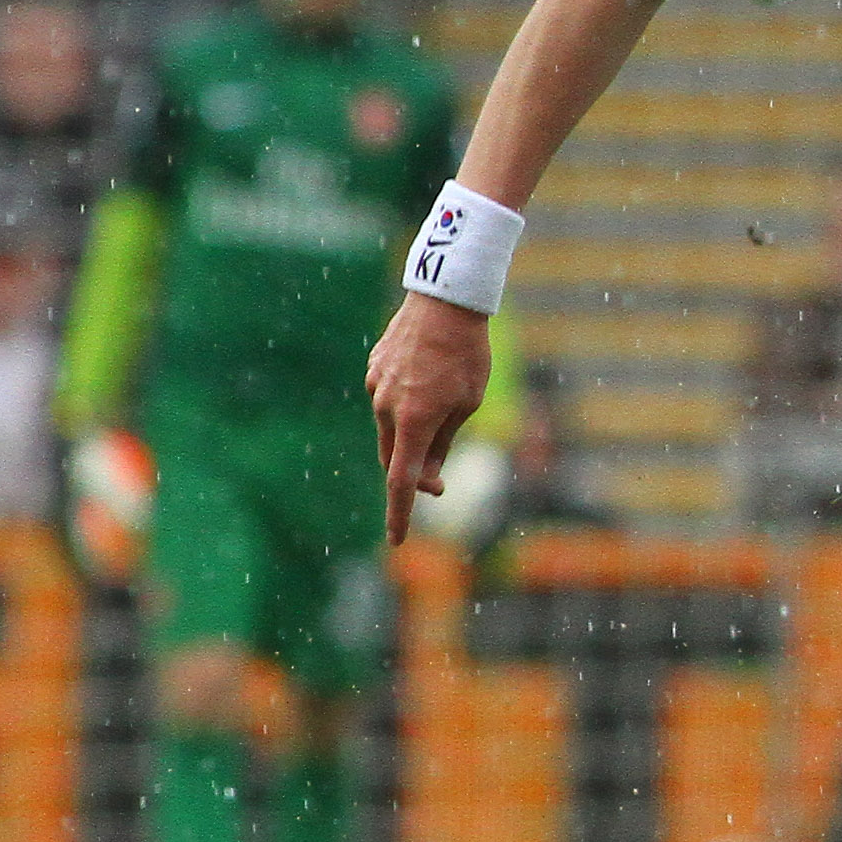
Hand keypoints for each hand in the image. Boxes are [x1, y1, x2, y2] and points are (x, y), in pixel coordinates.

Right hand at [367, 291, 493, 544]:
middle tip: (439, 480)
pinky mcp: (374, 370)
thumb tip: (427, 475)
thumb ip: (445, 442)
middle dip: (413, 474)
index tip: (397, 539)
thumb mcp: (468, 404)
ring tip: (445, 407)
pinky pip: (387, 401)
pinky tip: (428, 383)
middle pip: (394, 457)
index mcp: (414, 421)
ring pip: (389, 428)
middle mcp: (386, 407)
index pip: (401, 480)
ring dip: (411, 437)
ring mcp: (375, 387)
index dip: (400, 513)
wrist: (444, 302)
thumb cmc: (467, 355)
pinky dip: (404, 408)